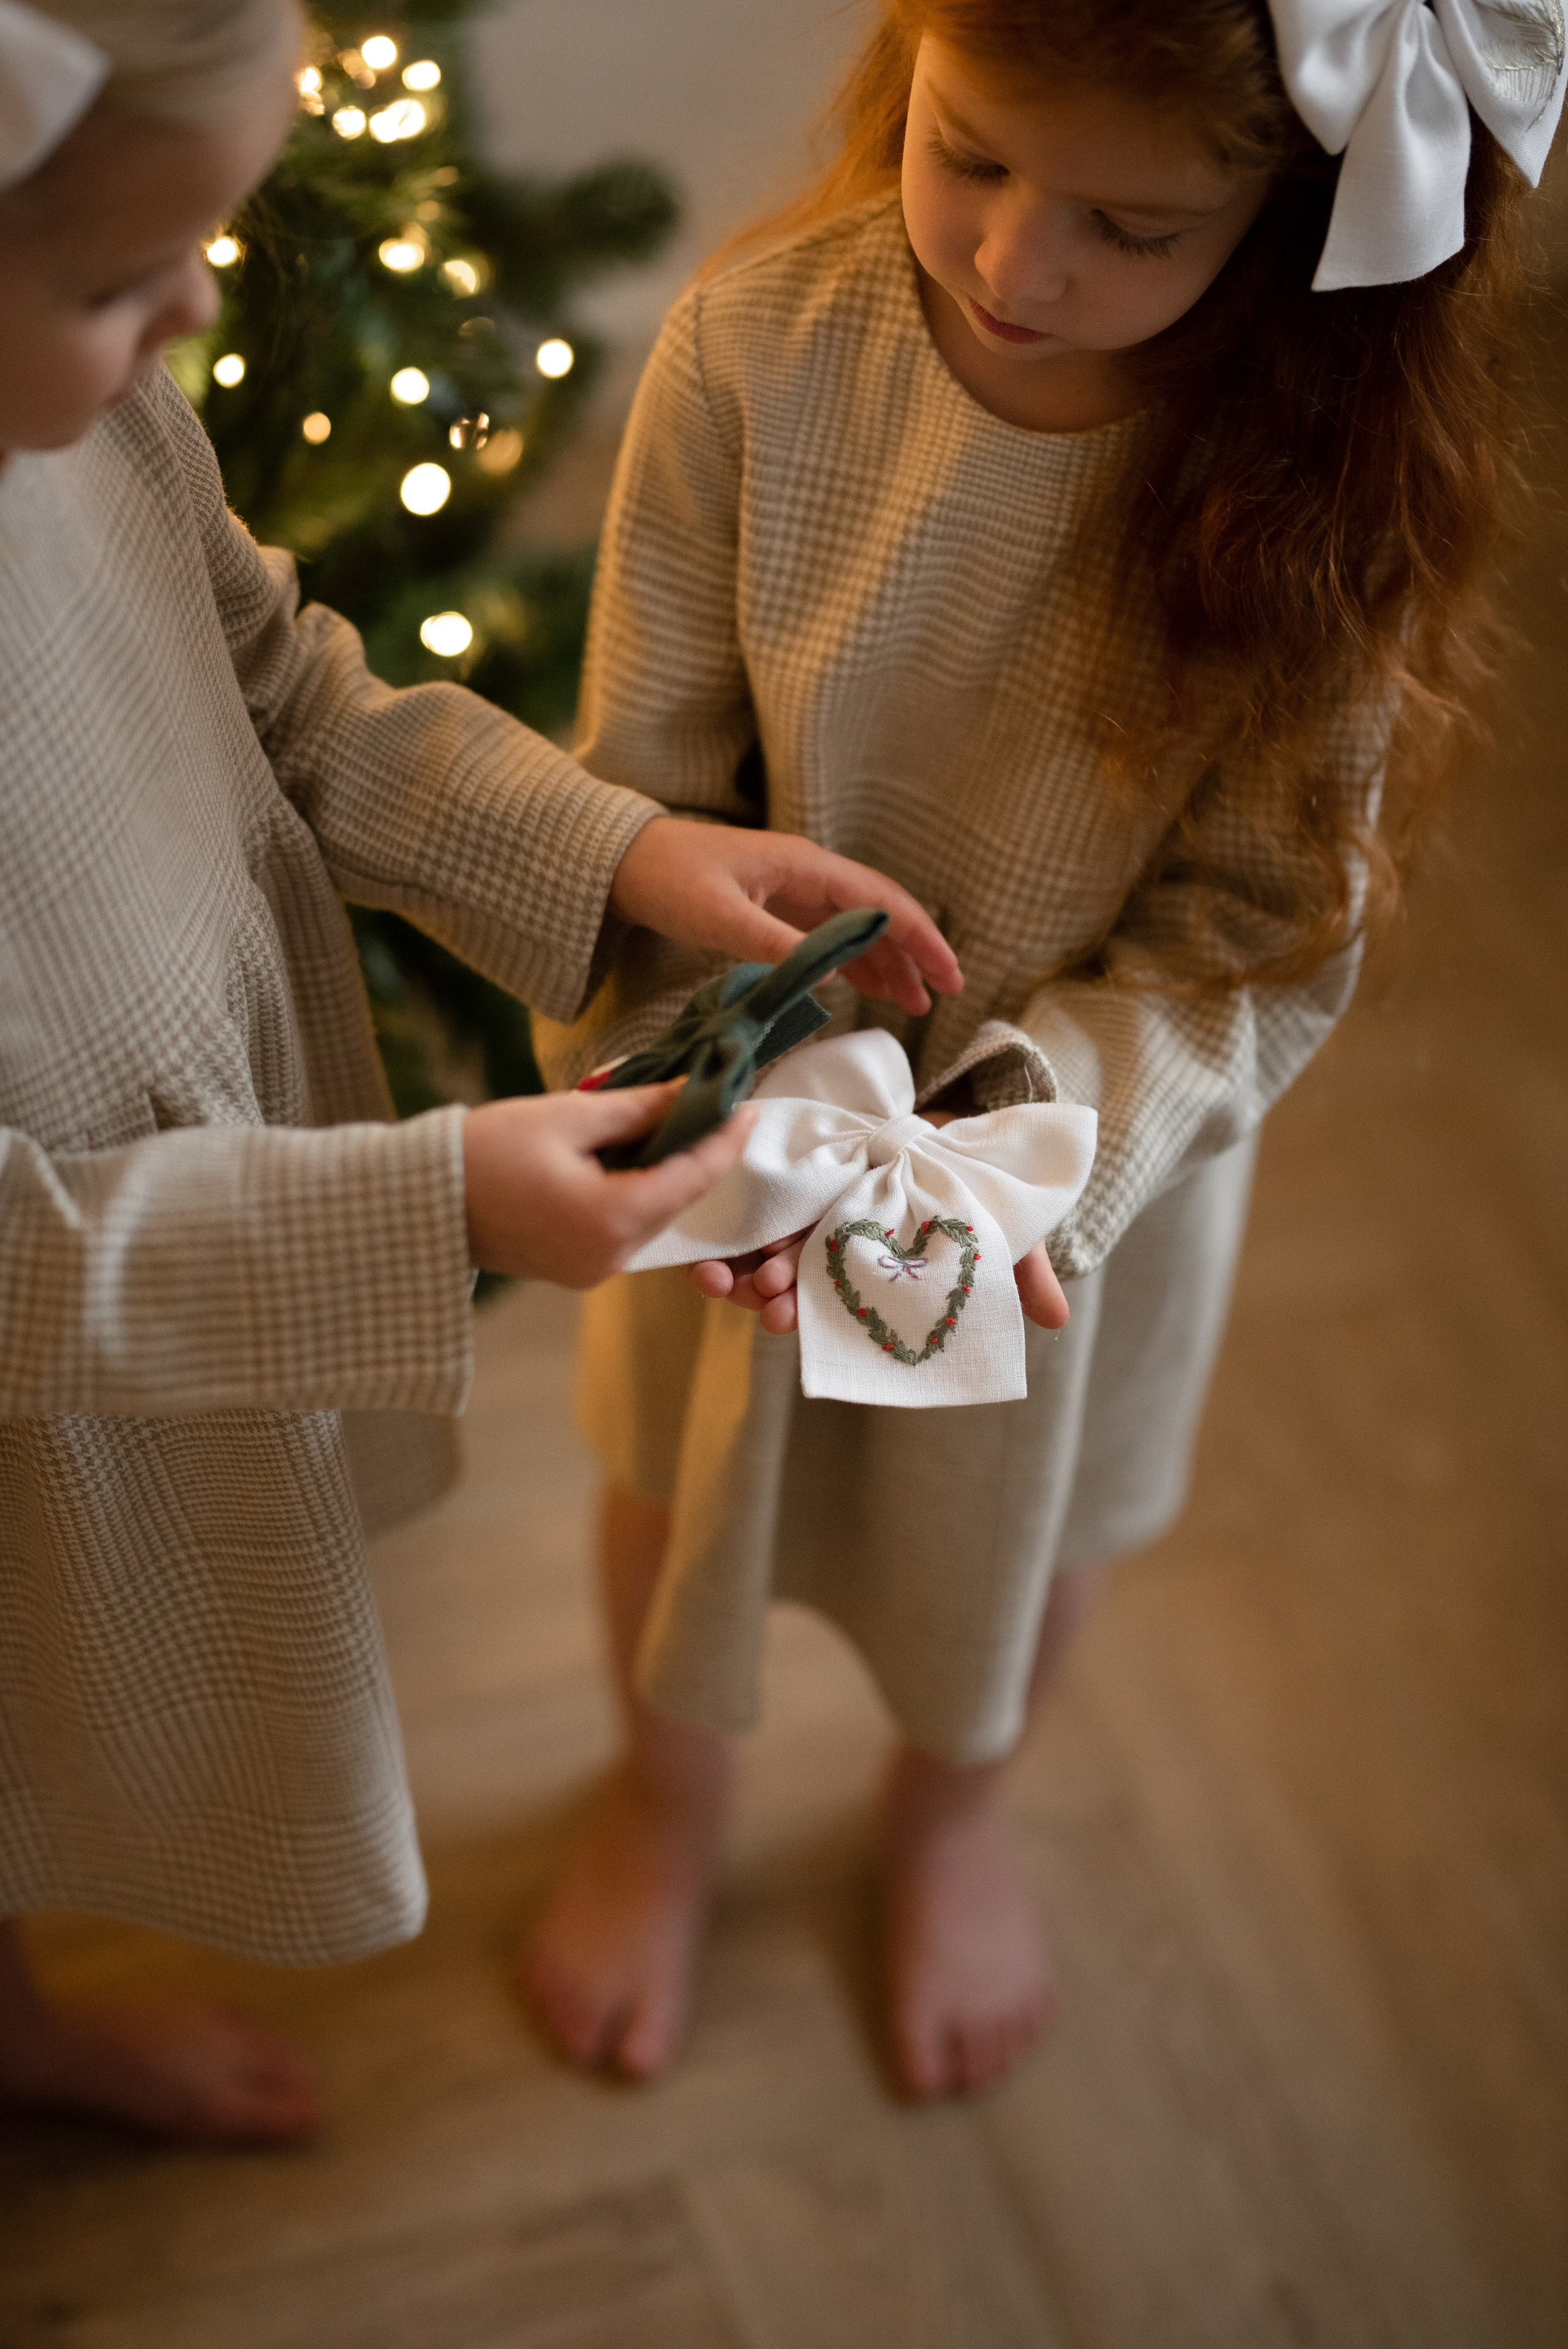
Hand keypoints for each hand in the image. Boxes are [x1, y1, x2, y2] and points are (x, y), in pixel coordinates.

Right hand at [464, 1082, 755, 1285]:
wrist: (419, 1203)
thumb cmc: (485, 1151)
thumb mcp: (567, 1117)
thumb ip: (638, 1108)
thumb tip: (693, 1092)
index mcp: (612, 1219)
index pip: (692, 1177)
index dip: (725, 1140)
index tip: (747, 1105)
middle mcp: (611, 1256)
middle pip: (676, 1200)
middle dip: (698, 1154)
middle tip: (714, 1105)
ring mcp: (593, 1270)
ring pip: (652, 1216)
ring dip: (666, 1174)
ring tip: (674, 1123)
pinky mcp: (576, 1270)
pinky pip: (625, 1229)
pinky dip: (637, 1194)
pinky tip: (633, 1157)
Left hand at [609, 816, 962, 1015]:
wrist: (624, 861)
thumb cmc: (668, 878)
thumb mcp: (721, 915)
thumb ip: (775, 944)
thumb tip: (831, 975)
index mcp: (807, 867)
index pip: (882, 903)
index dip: (920, 939)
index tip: (947, 975)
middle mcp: (810, 875)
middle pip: (879, 914)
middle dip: (914, 953)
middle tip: (942, 995)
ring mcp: (794, 892)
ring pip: (857, 928)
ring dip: (887, 963)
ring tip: (911, 1003)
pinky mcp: (776, 908)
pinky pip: (829, 936)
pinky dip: (852, 963)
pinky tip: (865, 988)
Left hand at [685, 1108, 1071, 1335]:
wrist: (948, 1130)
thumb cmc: (968, 1189)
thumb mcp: (999, 1231)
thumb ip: (1018, 1274)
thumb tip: (1057, 1321)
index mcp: (860, 1271)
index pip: (820, 1304)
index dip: (797, 1317)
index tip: (783, 1320)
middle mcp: (821, 1251)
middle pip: (777, 1283)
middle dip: (760, 1296)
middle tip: (755, 1296)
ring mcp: (799, 1216)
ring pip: (750, 1252)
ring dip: (730, 1268)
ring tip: (722, 1273)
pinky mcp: (785, 1177)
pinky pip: (741, 1205)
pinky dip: (719, 1222)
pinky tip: (703, 1224)